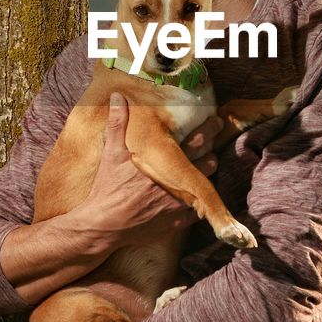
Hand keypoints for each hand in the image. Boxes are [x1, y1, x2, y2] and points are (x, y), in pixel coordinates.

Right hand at [79, 93, 220, 242]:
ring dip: (207, 173)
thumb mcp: (111, 153)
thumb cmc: (108, 187)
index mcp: (164, 162)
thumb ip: (118, 123)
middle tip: (215, 142)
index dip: (209, 130)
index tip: (216, 121)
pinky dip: (201, 200)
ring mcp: (180, 204)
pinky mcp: (178, 223)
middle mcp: (177, 182)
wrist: (104, 225)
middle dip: (212, 150)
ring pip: (206, 185)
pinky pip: (199, 209)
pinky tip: (198, 192)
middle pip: (207, 162)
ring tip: (208, 163)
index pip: (196, 141)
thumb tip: (118, 95)